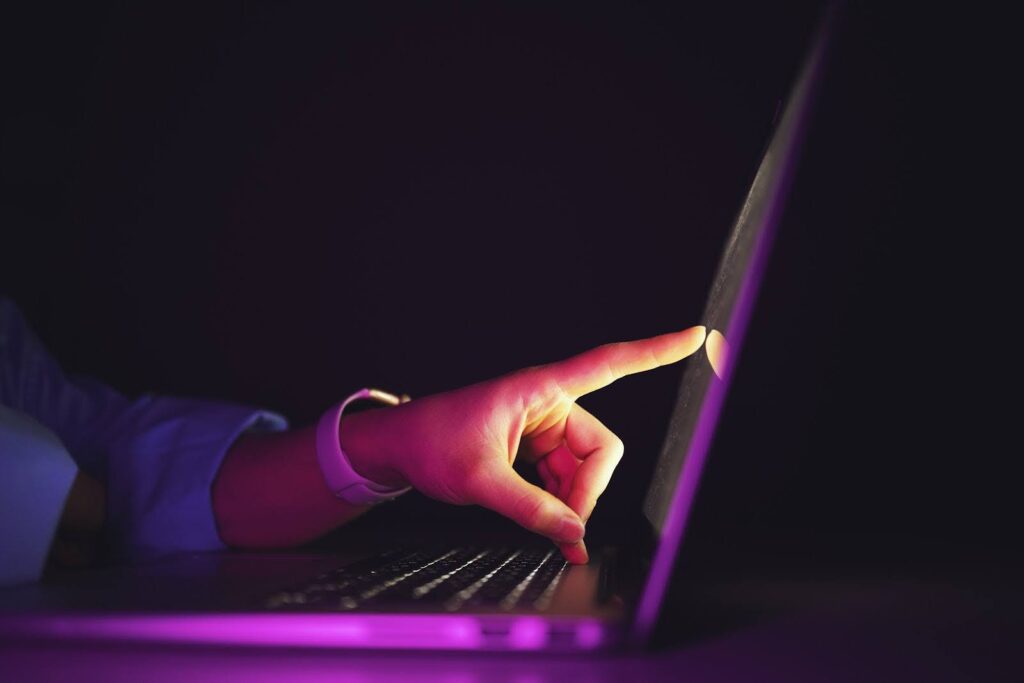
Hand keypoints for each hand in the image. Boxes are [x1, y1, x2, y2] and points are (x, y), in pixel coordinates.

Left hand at [342, 326, 706, 563]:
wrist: (399, 446)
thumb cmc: (431, 442)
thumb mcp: (479, 480)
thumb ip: (531, 509)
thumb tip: (575, 534)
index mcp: (540, 390)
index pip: (609, 364)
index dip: (655, 351)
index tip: (694, 337)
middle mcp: (550, 404)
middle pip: (601, 449)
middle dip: (587, 490)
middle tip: (562, 525)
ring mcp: (545, 428)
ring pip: (586, 470)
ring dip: (572, 502)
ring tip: (545, 527)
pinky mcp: (537, 448)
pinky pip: (568, 478)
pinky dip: (564, 505)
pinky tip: (554, 530)